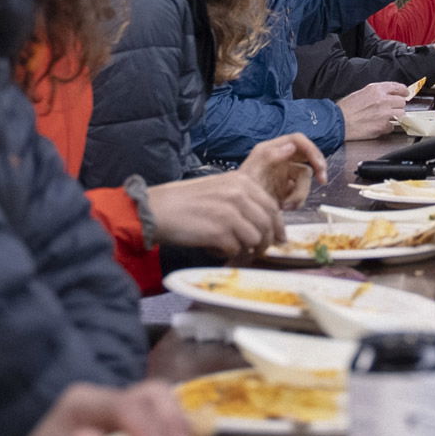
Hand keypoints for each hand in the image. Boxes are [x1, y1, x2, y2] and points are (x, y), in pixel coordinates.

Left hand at [0, 381, 195, 435]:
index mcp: (81, 404)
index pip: (125, 404)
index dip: (148, 430)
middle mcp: (106, 399)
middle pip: (153, 394)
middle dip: (172, 425)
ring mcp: (124, 411)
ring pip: (166, 404)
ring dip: (181, 432)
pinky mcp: (137, 428)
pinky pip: (167, 423)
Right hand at [146, 171, 283, 255]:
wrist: (156, 209)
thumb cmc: (184, 201)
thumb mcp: (218, 188)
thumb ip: (241, 199)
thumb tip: (264, 222)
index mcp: (241, 181)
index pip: (271, 207)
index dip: (277, 226)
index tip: (278, 238)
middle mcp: (239, 195)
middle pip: (267, 225)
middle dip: (266, 242)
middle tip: (259, 252)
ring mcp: (230, 213)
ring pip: (255, 240)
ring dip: (246, 250)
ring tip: (231, 249)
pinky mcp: (220, 232)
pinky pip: (236, 250)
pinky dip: (227, 253)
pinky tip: (214, 249)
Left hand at [240, 134, 326, 208]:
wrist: (238, 214)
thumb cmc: (238, 193)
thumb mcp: (252, 173)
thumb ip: (269, 156)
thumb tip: (291, 146)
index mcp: (271, 150)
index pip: (298, 140)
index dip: (312, 150)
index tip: (319, 166)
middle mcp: (280, 159)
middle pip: (308, 156)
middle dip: (318, 167)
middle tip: (322, 180)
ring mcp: (284, 174)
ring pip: (306, 178)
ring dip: (301, 193)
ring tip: (287, 205)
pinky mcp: (287, 189)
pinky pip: (301, 192)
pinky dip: (297, 201)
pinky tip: (285, 207)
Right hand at [338, 81, 408, 140]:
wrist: (338, 122)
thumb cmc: (346, 109)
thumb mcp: (361, 93)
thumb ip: (376, 93)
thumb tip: (387, 96)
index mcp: (376, 89)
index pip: (397, 87)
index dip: (403, 91)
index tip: (405, 93)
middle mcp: (383, 100)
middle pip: (402, 102)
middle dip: (397, 105)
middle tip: (391, 109)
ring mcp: (385, 114)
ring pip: (401, 114)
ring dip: (395, 116)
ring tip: (384, 118)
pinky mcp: (383, 126)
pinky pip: (392, 126)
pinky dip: (387, 127)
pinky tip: (378, 125)